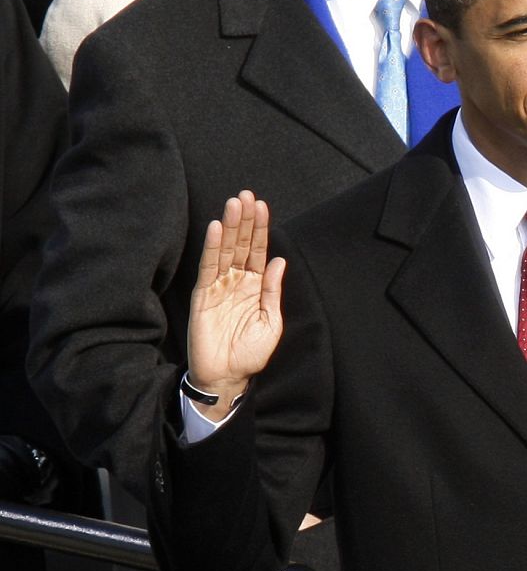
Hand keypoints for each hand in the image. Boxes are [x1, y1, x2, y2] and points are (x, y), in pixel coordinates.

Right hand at [186, 191, 285, 415]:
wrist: (228, 375)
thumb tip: (278, 261)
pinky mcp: (203, 295)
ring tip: (234, 203)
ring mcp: (219, 286)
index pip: (258, 250)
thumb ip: (272, 291)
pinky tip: (217, 229)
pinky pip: (208, 267)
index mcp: (255, 286)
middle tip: (246, 195)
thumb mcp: (271, 322)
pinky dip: (212, 248)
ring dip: (230, 226)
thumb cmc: (251, 352)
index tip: (262, 205)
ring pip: (225, 250)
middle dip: (244, 220)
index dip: (260, 229)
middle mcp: (236, 281)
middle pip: (241, 244)